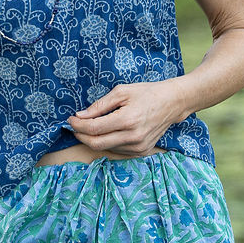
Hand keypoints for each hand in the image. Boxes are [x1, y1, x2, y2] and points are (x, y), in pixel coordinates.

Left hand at [65, 79, 185, 155]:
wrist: (173, 103)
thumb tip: (80, 116)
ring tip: (90, 127)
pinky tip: (106, 133)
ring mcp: (138, 146)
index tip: (70, 119)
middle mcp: (133, 136)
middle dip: (81, 136)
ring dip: (93, 139)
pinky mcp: (141, 151)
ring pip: (106, 149)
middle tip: (75, 127)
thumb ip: (99, 105)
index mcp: (127, 119)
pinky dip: (107, 143)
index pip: (94, 129)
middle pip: (96, 143)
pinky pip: (117, 150)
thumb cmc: (147, 93)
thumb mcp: (122, 91)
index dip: (78, 125)